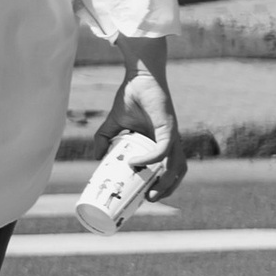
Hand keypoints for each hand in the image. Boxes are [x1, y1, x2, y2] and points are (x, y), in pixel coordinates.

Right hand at [91, 38, 188, 200]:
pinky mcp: (168, 126)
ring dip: (167, 182)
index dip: (162, 185)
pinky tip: (136, 163)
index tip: (146, 198)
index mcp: (161, 142)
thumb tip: (97, 158)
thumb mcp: (114, 122)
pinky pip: (164, 148)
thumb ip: (105, 138)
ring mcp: (172, 134)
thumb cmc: (131, 96)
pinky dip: (152, 159)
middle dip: (168, 189)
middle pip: (178, 172)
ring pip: (176, 165)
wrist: (138, 75)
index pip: (168, 169)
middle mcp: (170, 141)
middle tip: (149, 200)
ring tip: (150, 193)